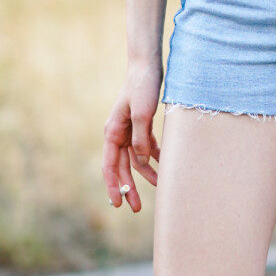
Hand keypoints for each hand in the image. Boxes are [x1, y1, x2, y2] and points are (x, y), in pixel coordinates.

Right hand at [101, 59, 162, 212]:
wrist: (147, 67)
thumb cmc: (142, 88)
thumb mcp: (142, 114)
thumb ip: (140, 139)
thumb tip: (140, 162)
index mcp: (112, 132)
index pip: (109, 166)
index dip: (113, 186)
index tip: (118, 204)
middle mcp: (118, 134)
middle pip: (121, 167)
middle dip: (129, 188)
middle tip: (137, 208)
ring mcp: (129, 130)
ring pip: (135, 159)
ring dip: (144, 174)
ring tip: (159, 188)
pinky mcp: (141, 125)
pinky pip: (145, 147)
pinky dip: (154, 157)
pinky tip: (165, 167)